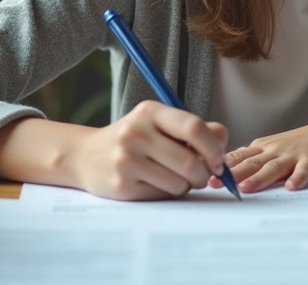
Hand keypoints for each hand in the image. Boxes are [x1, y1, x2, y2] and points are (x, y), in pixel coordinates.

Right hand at [63, 100, 228, 200]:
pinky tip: (154, 183)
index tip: (218, 161)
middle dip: (203, 175)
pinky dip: (167, 193)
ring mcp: (127, 160)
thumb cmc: (132, 139)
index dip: (214, 148)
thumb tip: (223, 139)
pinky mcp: (122, 185)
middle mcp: (136, 132)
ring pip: (179, 183)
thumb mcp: (158, 124)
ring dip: (185, 186)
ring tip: (172, 177)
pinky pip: (162, 195)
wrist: (84, 156)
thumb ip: (192, 129)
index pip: (194, 128)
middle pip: (190, 162)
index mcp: (150, 112)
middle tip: (200, 177)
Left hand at [211, 112, 307, 193]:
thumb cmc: (301, 144)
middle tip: (215, 183)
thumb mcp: (274, 148)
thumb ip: (253, 159)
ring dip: (259, 177)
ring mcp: (293, 154)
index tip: (203, 175)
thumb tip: (226, 170)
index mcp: (263, 147)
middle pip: (251, 162)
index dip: (221, 167)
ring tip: (246, 188)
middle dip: (232, 174)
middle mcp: (275, 149)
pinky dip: (298, 178)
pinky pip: (304, 170)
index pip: (238, 157)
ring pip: (273, 167)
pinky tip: (291, 187)